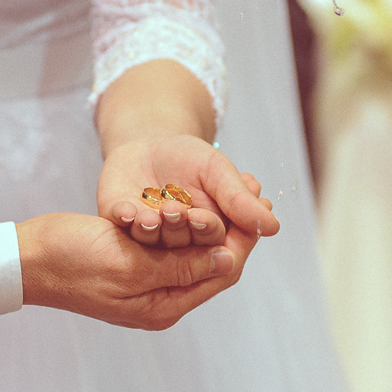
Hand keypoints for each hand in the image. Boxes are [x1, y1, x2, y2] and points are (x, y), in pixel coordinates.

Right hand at [15, 212, 259, 329]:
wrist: (26, 258)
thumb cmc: (72, 262)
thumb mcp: (130, 264)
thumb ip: (180, 266)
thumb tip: (228, 260)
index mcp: (164, 306)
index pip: (221, 274)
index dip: (244, 241)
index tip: (260, 206)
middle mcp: (161, 298)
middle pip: (214, 262)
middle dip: (235, 228)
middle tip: (253, 189)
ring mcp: (148, 281)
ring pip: (195, 250)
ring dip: (215, 220)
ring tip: (234, 186)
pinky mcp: (135, 262)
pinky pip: (173, 243)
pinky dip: (188, 221)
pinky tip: (197, 195)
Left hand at [98, 134, 280, 247]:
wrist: (150, 141)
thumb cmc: (191, 159)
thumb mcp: (218, 172)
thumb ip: (239, 199)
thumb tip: (273, 226)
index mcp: (208, 238)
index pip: (222, 249)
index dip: (220, 236)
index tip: (218, 218)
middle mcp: (177, 244)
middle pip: (190, 250)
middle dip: (193, 230)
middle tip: (193, 213)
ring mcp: (146, 236)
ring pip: (156, 241)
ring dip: (161, 227)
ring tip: (168, 209)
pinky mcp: (118, 221)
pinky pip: (121, 225)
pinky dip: (126, 218)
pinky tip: (130, 211)